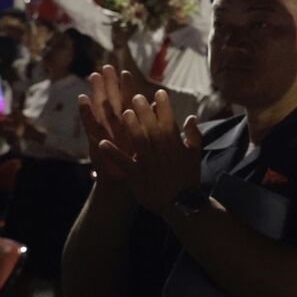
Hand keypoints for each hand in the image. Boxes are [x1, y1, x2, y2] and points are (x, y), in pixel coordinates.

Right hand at [79, 66, 142, 183]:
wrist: (123, 187)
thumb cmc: (138, 164)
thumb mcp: (147, 142)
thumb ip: (151, 123)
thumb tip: (159, 105)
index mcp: (130, 127)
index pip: (128, 104)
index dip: (127, 89)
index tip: (125, 71)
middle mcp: (115, 128)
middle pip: (112, 102)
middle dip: (109, 85)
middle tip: (106, 67)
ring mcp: (105, 134)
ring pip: (100, 110)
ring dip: (97, 92)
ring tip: (94, 76)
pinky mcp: (95, 142)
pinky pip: (90, 126)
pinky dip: (86, 112)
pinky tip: (82, 99)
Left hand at [114, 87, 202, 213]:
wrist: (182, 204)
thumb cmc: (188, 178)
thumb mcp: (195, 155)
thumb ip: (193, 135)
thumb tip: (191, 117)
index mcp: (175, 145)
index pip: (169, 120)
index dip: (164, 106)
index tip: (159, 92)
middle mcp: (162, 151)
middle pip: (152, 127)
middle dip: (144, 111)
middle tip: (135, 96)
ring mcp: (148, 163)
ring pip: (139, 141)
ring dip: (131, 127)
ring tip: (124, 113)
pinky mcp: (136, 176)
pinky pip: (123, 163)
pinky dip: (112, 153)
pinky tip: (101, 143)